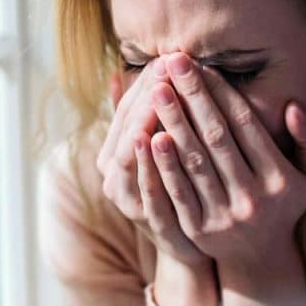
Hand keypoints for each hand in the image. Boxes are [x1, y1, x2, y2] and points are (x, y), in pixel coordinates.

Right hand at [97, 60, 207, 265]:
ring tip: (160, 89)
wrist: (193, 249)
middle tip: (167, 63)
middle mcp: (114, 176)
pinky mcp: (150, 222)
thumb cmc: (177, 189)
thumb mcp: (158, 151)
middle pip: (129, 127)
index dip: (144, 83)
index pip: (126, 110)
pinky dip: (151, 161)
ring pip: (133, 153)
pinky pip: (147, 186)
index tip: (164, 57)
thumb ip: (139, 117)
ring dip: (147, 118)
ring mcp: (129, 200)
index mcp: (113, 156)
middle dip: (149, 94)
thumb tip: (116, 74)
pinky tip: (159, 136)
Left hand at [147, 52, 305, 267]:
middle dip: (192, 97)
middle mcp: (253, 198)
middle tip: (172, 62)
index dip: (221, 93)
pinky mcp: (198, 231)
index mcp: (280, 179)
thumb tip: (293, 107)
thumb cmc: (284, 202)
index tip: (201, 64)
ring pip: (194, 163)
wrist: (259, 257)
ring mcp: (224, 216)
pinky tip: (148, 137)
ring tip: (156, 90)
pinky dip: (163, 164)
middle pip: (216, 139)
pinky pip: (177, 192)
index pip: (245, 126)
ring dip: (173, 123)